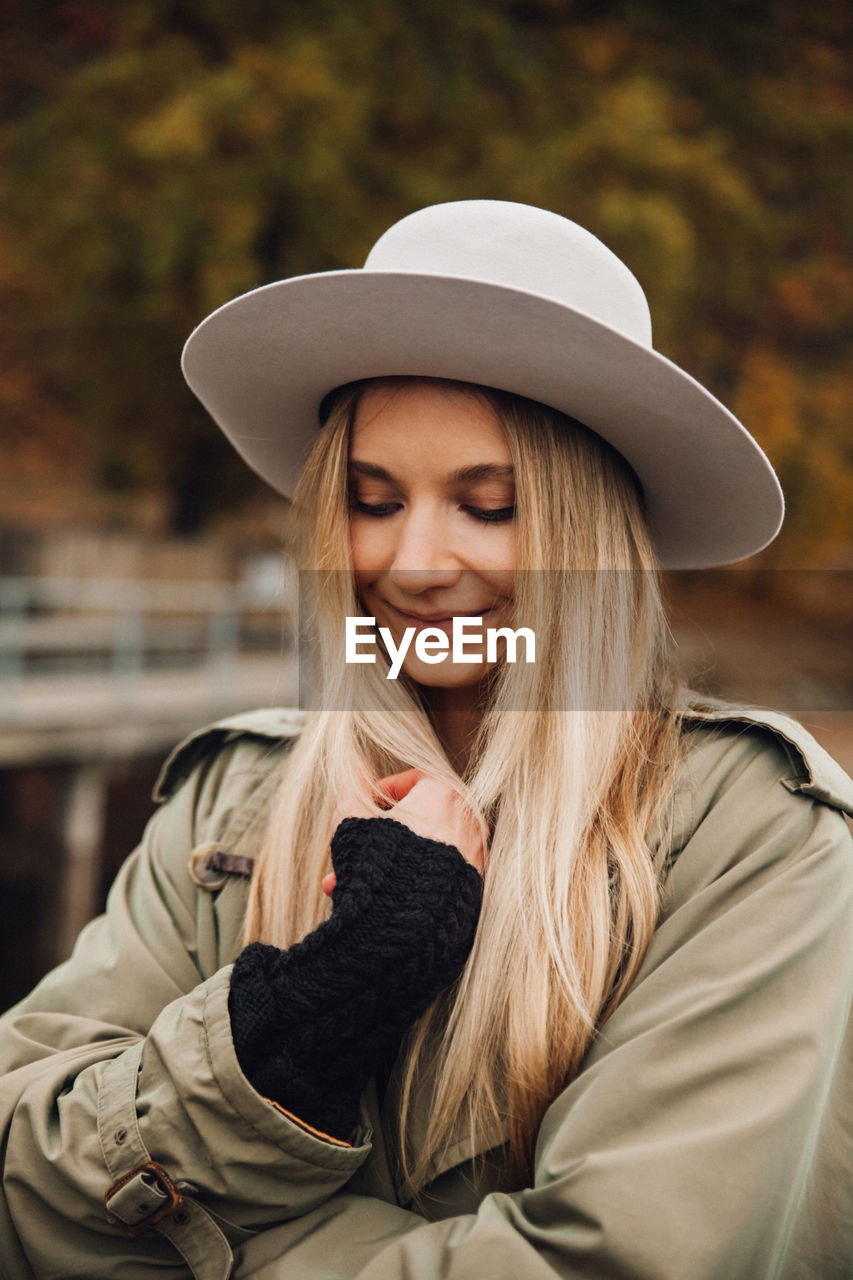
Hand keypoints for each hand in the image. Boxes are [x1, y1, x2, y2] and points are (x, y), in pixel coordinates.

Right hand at [323, 768, 484, 894]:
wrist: (407, 924)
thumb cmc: (381, 863)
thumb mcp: (354, 817)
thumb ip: (352, 785)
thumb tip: (355, 764)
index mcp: (445, 794)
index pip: (410, 781)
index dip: (378, 794)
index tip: (360, 811)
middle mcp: (468, 822)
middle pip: (416, 820)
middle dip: (377, 839)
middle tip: (350, 853)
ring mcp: (475, 856)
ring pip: (422, 852)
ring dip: (386, 864)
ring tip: (350, 884)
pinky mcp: (473, 888)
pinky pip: (436, 876)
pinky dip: (409, 882)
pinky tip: (377, 899)